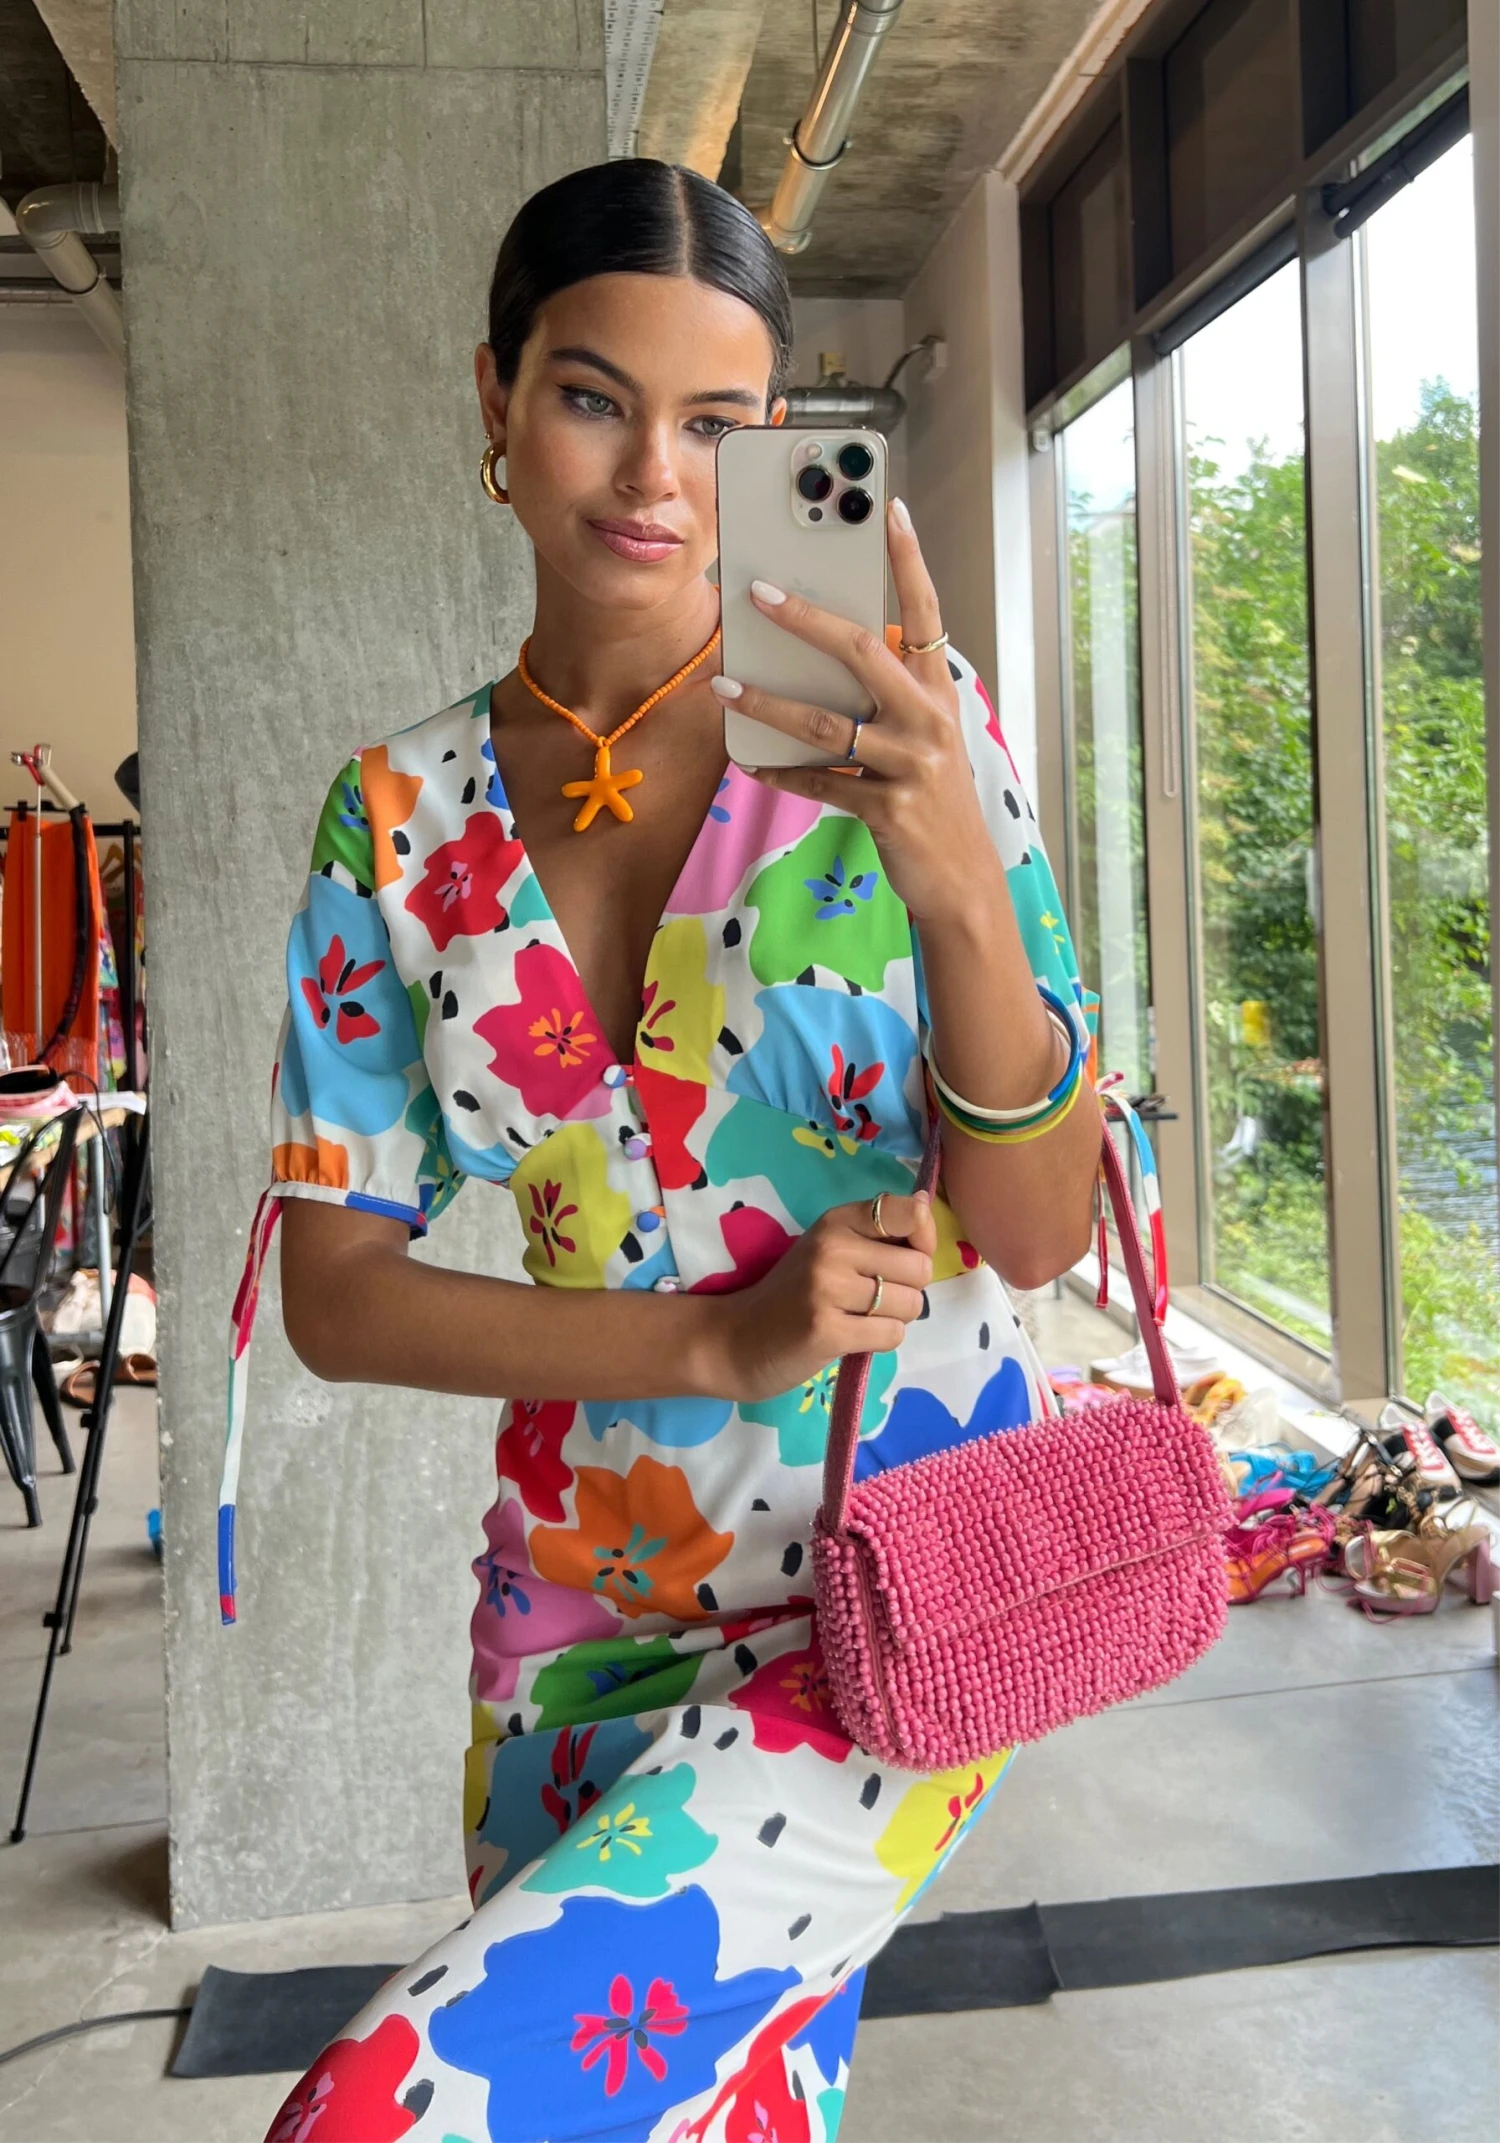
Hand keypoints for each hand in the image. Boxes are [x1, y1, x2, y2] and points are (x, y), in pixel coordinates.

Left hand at [709, 500, 1003, 923]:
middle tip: (757, 593)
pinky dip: (782, 774)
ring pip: (826, 723)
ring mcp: (910, 765)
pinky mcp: (887, 809)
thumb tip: (827, 653)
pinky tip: (752, 765)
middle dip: (806, 619)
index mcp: (939, 691)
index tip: (888, 509)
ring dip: (768, 703)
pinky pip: (820, 784)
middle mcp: (929, 720)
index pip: (926, 611)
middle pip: (863, 651)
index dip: (908, 559)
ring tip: (725, 685)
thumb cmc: (934, 797)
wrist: (961, 877)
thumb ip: (890, 694)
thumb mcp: (926, 736)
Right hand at [713, 1190, 935, 1404]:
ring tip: (861, 1319)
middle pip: (919, 1267)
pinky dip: (881, 1341)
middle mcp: (832, 1248)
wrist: (737, 1339)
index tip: (903, 1256)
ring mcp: (827, 1289)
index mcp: (835, 1221)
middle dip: (909, 1289)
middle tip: (875, 1298)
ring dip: (896, 1318)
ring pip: (910, 1304)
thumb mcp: (829, 1249)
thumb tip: (927, 1202)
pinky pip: (892, 1334)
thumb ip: (878, 1232)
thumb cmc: (792, 1294)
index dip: (923, 1238)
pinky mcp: (827, 1331)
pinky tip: (853, 1337)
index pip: (908, 1213)